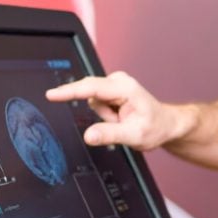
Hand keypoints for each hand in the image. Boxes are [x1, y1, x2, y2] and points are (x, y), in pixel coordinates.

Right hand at [45, 71, 191, 149]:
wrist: (165, 124)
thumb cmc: (155, 127)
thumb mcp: (134, 136)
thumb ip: (110, 135)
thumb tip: (89, 135)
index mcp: (125, 88)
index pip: (91, 88)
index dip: (69, 92)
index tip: (52, 95)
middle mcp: (118, 81)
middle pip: (90, 94)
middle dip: (102, 115)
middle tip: (120, 123)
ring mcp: (113, 84)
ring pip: (93, 102)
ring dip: (105, 117)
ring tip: (122, 122)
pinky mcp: (109, 90)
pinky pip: (96, 104)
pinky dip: (106, 115)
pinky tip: (120, 118)